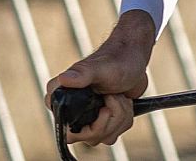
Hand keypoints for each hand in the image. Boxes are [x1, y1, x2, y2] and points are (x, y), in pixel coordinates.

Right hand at [46, 11, 155, 145]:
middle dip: (109, 120)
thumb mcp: (99, 68)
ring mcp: (87, 116)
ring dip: (120, 117)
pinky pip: (112, 134)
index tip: (103, 107)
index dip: (87, 126)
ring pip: (103, 137)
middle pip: (87, 137)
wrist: (134, 58)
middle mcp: (71, 108)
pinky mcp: (102, 120)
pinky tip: (124, 102)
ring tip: (119, 96)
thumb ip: (81, 74)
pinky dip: (124, 119)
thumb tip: (63, 79)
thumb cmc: (115, 59)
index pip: (64, 130)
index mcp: (61, 95)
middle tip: (114, 97)